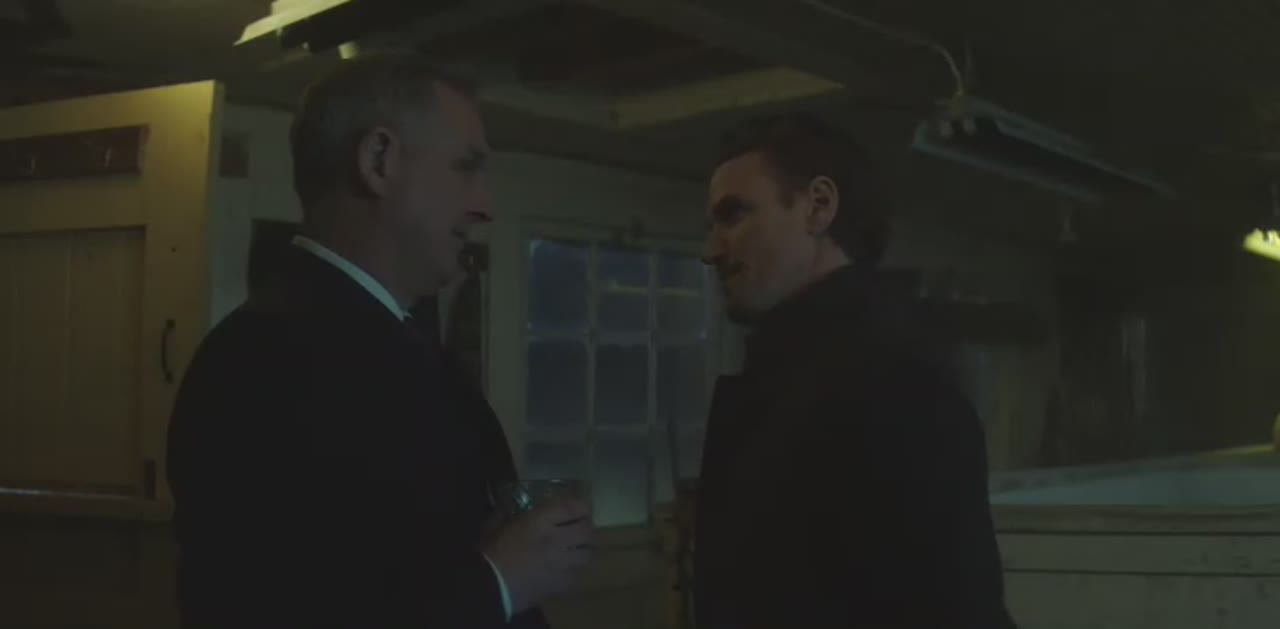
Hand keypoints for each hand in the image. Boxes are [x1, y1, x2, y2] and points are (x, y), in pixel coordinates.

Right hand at [484, 498, 594, 613]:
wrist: (490, 588)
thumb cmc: (490, 554)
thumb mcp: (496, 527)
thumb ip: (507, 516)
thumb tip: (508, 512)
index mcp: (540, 522)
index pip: (573, 508)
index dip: (582, 505)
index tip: (582, 506)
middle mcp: (557, 540)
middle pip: (587, 531)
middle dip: (586, 528)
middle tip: (580, 528)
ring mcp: (562, 564)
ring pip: (587, 554)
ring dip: (583, 550)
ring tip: (576, 550)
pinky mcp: (561, 585)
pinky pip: (577, 575)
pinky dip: (574, 571)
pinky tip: (564, 570)